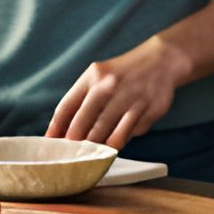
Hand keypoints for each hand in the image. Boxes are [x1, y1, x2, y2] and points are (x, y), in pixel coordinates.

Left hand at [44, 35, 189, 148]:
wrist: (162, 59)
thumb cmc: (124, 72)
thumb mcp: (100, 75)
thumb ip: (82, 99)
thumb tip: (63, 131)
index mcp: (94, 76)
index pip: (67, 107)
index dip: (56, 129)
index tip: (51, 144)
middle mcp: (111, 85)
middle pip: (84, 123)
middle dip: (75, 142)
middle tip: (72, 154)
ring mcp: (132, 98)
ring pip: (107, 134)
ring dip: (98, 146)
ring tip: (93, 154)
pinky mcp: (150, 109)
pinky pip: (130, 133)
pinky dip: (121, 140)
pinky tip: (117, 142)